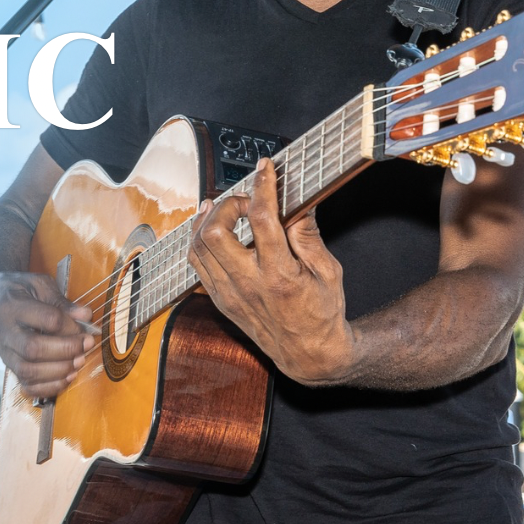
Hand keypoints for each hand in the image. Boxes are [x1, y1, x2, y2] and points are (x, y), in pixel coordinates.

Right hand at [0, 268, 98, 399]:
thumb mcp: (37, 285)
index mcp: (12, 306)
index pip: (47, 320)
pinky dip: (50, 387)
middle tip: (87, 345)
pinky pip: (27, 385)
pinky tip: (67, 377)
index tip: (85, 326)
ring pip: (28, 371)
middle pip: (34, 349)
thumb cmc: (17, 291)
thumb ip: (61, 301)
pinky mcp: (9, 367)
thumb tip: (86, 316)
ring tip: (79, 362)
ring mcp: (5, 353)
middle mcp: (5, 332)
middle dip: (66, 350)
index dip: (71, 326)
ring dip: (59, 371)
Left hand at [187, 157, 356, 385]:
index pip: (262, 220)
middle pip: (215, 232)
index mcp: (279, 276)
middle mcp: (248, 285)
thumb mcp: (328, 271)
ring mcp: (229, 294)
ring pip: (197, 247)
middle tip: (245, 200)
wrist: (307, 355)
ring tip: (224, 207)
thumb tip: (296, 201)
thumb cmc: (321, 312)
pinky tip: (211, 227)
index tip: (265, 169)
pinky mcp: (219, 300)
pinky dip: (199, 240)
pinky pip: (196, 264)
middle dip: (226, 204)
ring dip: (207, 219)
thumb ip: (308, 235)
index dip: (262, 186)